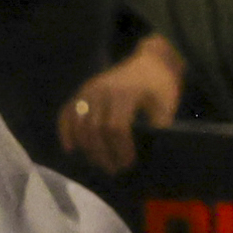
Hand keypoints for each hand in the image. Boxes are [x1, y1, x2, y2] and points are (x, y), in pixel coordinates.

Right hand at [55, 36, 183, 176]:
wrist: (151, 62)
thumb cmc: (160, 86)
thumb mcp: (166, 105)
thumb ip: (157, 127)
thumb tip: (149, 152)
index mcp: (124, 94)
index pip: (116, 128)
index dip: (120, 148)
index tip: (128, 163)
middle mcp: (101, 91)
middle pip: (94, 129)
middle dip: (103, 153)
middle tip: (113, 170)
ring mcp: (88, 90)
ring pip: (79, 123)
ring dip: (86, 147)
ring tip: (99, 163)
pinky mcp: (82, 91)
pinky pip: (67, 112)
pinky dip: (65, 131)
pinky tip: (70, 148)